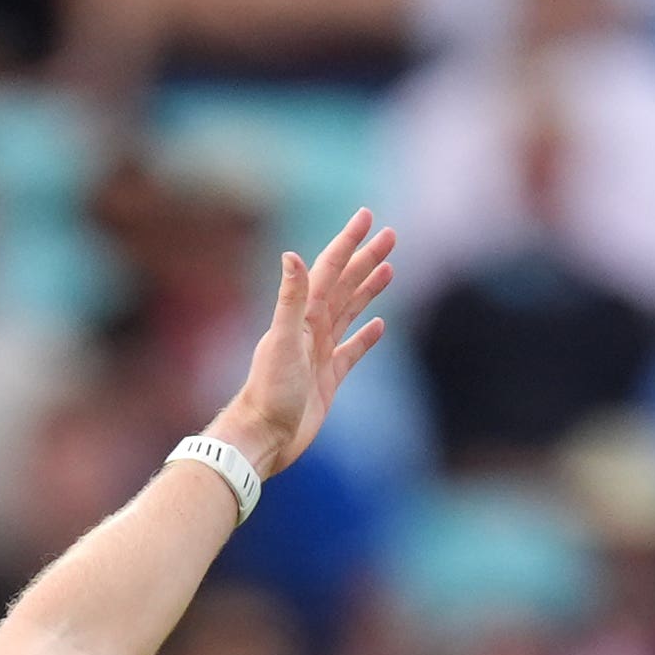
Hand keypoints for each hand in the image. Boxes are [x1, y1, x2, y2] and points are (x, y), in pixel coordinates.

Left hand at [202, 211, 393, 478]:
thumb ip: (290, 299)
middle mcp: (311, 329)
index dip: (349, 241)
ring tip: (388, 268)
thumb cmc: (269, 391)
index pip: (330, 269)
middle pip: (345, 285)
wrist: (264, 437)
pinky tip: (379, 325)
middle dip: (366, 259)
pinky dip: (366, 336)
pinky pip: (352, 350)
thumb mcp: (283, 340)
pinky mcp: (328, 379)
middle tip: (390, 235)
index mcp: (302, 316)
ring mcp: (320, 353)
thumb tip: (291, 254)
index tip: (367, 216)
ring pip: (350, 311)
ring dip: (368, 289)